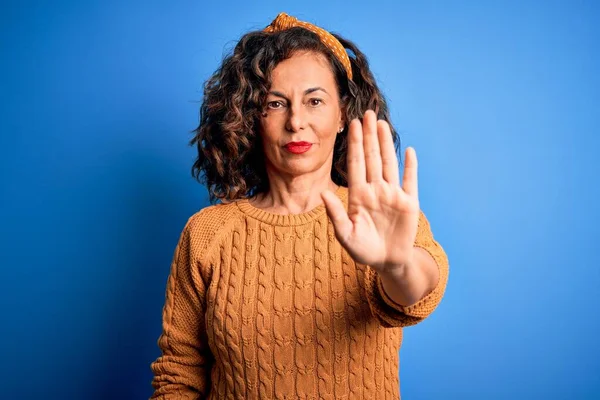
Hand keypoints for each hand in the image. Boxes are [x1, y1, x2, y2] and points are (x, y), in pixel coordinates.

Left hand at [321, 110, 419, 273]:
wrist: (387, 262)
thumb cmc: (363, 250)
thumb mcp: (345, 235)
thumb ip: (335, 214)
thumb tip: (322, 193)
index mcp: (358, 195)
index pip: (356, 164)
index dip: (355, 144)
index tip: (352, 125)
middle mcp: (375, 190)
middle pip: (372, 158)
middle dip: (369, 136)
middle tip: (366, 113)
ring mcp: (392, 194)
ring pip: (389, 163)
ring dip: (386, 143)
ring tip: (382, 123)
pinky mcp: (409, 203)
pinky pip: (410, 180)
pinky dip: (410, 166)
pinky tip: (408, 150)